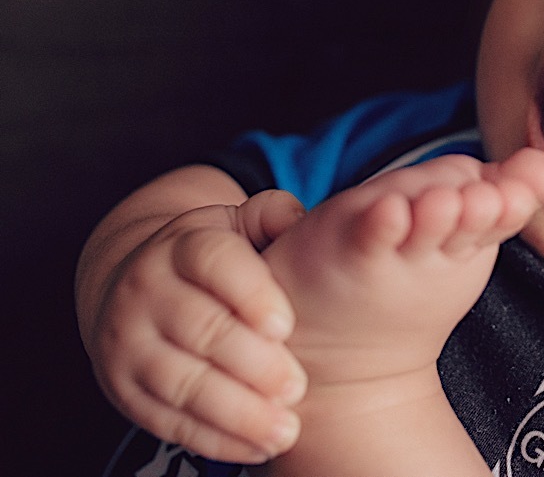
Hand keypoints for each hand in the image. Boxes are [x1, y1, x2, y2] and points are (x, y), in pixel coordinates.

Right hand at [84, 190, 308, 462]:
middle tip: (297, 386)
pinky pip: (167, 419)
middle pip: (200, 328)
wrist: (129, 286)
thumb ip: (272, 216)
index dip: (250, 293)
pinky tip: (257, 447)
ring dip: (236, 411)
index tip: (285, 326)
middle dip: (252, 363)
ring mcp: (128, 343)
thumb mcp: (237, 225)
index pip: (213, 262)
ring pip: (181, 382)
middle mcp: (146, 290)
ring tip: (285, 429)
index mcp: (182, 245)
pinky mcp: (123, 388)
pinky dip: (214, 438)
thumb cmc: (209, 258)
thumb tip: (301, 220)